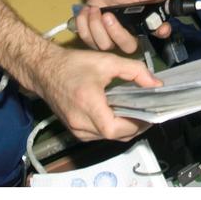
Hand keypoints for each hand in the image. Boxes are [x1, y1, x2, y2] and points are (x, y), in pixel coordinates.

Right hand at [26, 45, 159, 142]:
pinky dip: (112, 128)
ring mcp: (76, 130)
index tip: (152, 112)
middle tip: (149, 111)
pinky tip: (119, 113)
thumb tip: (156, 84)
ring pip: (108, 137)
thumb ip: (135, 71)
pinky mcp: (75, 130)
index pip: (118, 128)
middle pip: (116, 136)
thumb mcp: (107, 61)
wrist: (44, 70)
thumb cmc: (73, 64)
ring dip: (124, 128)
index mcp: (89, 106)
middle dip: (136, 126)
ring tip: (136, 111)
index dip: (138, 123)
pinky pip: (99, 135)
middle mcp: (81, 124)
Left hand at [74, 0, 177, 53]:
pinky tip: (87, 12)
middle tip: (108, 15)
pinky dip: (84, 23)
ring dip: (96, 25)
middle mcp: (129, 37)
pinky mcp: (94, 42)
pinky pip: (87, 39)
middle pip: (127, 47)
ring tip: (95, 9)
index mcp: (143, 25)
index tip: (161, 28)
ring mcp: (111, 42)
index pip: (158, 34)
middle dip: (115, 31)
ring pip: (104, 45)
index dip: (160, 32)